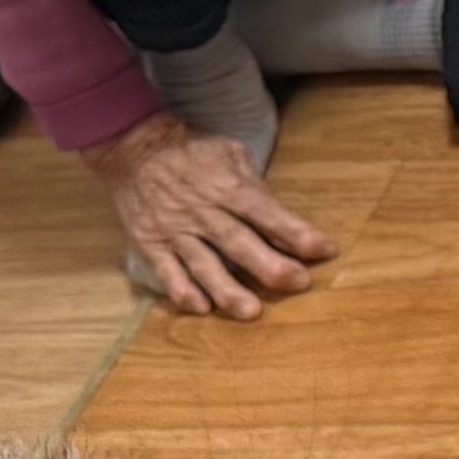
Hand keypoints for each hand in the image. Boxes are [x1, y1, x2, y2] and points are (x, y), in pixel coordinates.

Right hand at [83, 112, 334, 318]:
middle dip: (270, 265)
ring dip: (228, 289)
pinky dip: (181, 291)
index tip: (325, 250)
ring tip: (251, 311)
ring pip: (204, 264)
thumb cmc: (191, 151)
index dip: (296, 232)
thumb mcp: (230, 153)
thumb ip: (255, 186)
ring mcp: (175, 230)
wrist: (133, 147)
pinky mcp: (151, 243)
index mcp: (227, 187)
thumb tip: (284, 219)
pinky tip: (201, 308)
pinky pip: (166, 271)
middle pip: (239, 242)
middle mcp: (203, 212)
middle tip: (298, 283)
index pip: (267, 213)